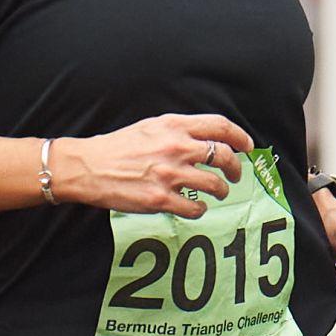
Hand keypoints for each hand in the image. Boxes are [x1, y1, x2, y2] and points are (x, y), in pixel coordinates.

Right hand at [56, 113, 250, 217]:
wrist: (88, 167)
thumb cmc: (118, 147)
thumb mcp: (150, 126)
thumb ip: (178, 130)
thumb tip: (204, 138)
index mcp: (174, 127)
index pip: (219, 126)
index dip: (240, 136)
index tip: (247, 146)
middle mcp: (176, 148)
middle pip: (223, 156)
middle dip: (236, 168)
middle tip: (236, 175)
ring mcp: (170, 175)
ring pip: (215, 184)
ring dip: (221, 190)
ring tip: (217, 193)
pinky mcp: (161, 199)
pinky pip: (195, 208)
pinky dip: (200, 209)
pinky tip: (196, 207)